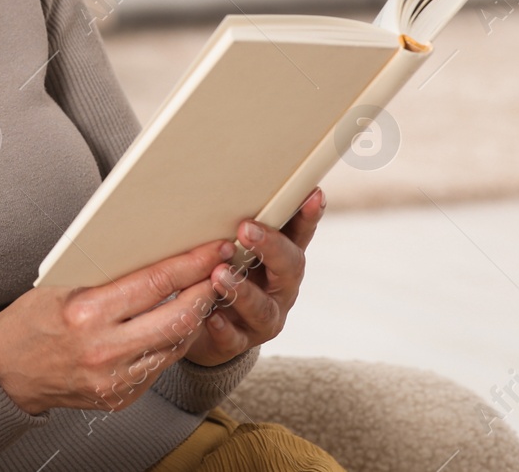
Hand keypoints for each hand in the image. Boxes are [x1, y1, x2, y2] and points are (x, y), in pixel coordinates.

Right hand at [0, 238, 233, 415]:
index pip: (154, 283)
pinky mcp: (120, 397)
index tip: (213, 249)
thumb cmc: (29, 322)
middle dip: (207, 290)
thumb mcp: (61, 287)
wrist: (5, 372)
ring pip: (175, 344)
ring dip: (194, 318)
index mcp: (86, 312)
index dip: (191, 264)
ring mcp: (114, 378)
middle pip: (177, 318)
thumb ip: (107, 279)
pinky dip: (171, 341)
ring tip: (204, 295)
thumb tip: (154, 260)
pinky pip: (159, 365)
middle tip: (222, 270)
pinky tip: (174, 325)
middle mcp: (104, 349)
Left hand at [182, 186, 325, 367]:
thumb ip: (235, 223)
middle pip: (289, 268)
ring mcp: (263, 318)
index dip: (308, 216)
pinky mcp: (237, 342)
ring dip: (243, 289)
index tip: (313, 193)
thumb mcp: (232, 246)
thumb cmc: (221, 272)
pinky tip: (211, 315)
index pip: (299, 234)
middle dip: (271, 247)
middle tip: (246, 228)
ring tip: (220, 274)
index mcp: (281, 260)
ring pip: (263, 307)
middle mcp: (280, 289)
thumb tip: (223, 177)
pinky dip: (223, 326)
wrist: (205, 327)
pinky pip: (233, 337)